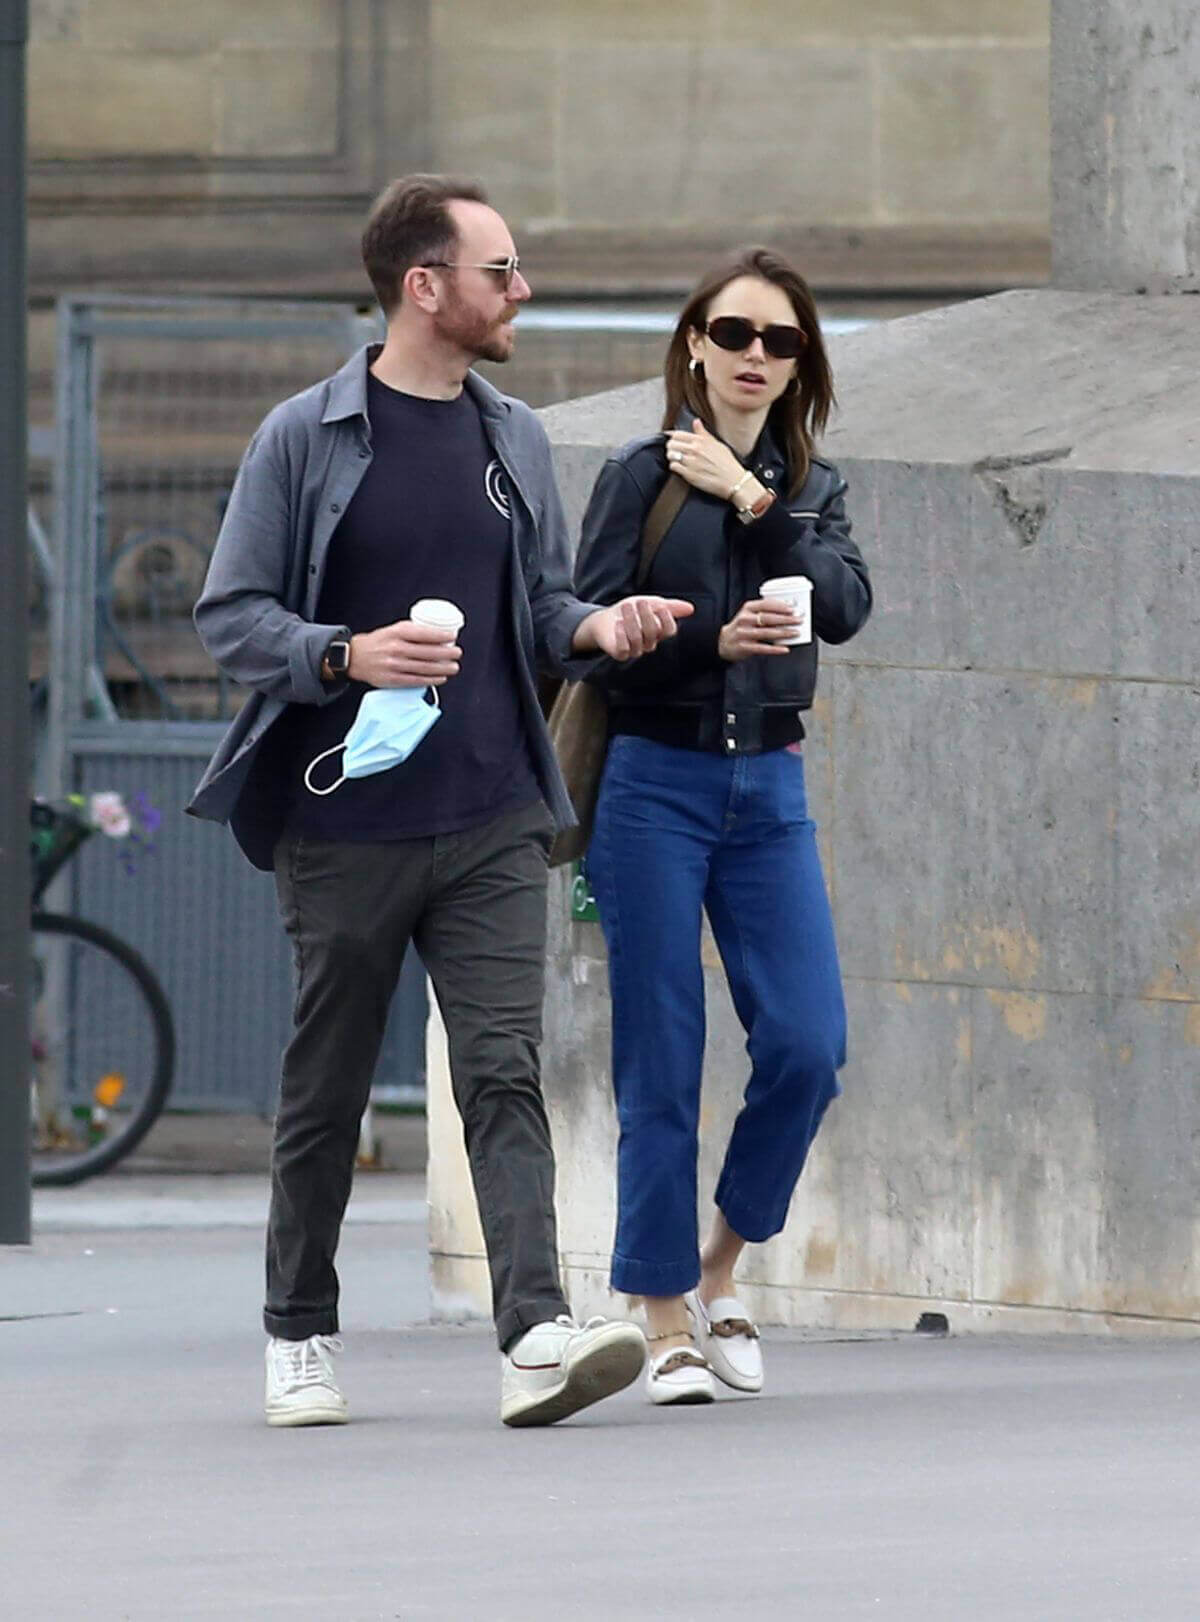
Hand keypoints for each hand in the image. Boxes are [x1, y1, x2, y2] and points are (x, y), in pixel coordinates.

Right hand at [347, 620, 461, 686]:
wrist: (355, 657)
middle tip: (457, 653)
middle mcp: (396, 648)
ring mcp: (395, 665)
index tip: (452, 637)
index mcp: (397, 633)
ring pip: (424, 667)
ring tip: (453, 667)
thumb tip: (437, 634)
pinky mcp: (393, 679)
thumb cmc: (378, 642)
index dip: (441, 635)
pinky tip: (441, 677)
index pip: (424, 633)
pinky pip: (417, 680)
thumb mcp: (393, 629)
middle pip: (427, 652)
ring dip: (443, 668)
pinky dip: (431, 679)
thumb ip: (413, 631)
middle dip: (446, 653)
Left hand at [573, 596, 694, 661]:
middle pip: (653, 632)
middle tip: (640, 602)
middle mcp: (649, 643)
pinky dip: (622, 636)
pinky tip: (618, 624)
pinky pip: (624, 649)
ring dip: (632, 620)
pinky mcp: (620, 654)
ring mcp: (635, 650)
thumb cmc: (631, 611)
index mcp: (659, 632)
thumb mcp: (651, 604)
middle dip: (647, 615)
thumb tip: (691, 608)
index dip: (667, 619)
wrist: (605, 619)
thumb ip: (670, 606)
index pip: (670, 630)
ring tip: (626, 607)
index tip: (661, 606)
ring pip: (638, 639)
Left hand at [666, 418, 758, 502]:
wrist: (733, 480)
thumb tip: (696, 422)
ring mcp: (691, 462)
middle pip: (671, 444)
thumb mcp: (717, 443)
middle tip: (675, 451)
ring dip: (671, 457)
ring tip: (678, 460)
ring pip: (670, 455)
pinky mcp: (689, 474)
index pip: (677, 434)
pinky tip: (680, 468)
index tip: (675, 441)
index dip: (673, 438)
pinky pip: (673, 467)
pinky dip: (674, 467)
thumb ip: (703, 433)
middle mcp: (695, 450)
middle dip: (671, 447)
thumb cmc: (727, 463)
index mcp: (701, 440)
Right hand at [718, 598, 799, 662]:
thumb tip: (787, 611)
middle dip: (786, 619)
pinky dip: (775, 649)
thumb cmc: (741, 628)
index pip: (766, 604)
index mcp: (747, 608)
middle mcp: (744, 620)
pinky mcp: (744, 647)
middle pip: (768, 618)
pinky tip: (785, 649)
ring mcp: (743, 634)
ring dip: (783, 633)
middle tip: (798, 620)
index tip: (793, 609)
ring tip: (795, 633)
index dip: (780, 606)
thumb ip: (764, 612)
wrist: (723, 643)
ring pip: (767, 632)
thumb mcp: (749, 615)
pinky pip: (762, 648)